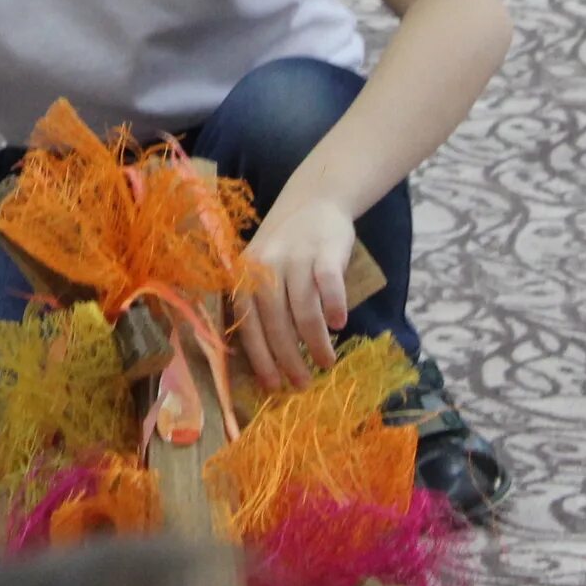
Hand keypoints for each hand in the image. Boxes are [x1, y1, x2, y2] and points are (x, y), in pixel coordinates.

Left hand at [236, 196, 352, 391]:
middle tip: (302, 384)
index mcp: (246, 275)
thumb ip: (263, 305)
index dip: (260, 358)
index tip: (272, 386)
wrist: (314, 199)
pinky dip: (333, 307)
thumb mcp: (262, 269)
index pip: (248, 324)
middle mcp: (267, 266)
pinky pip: (328, 284)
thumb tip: (272, 361)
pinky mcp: (325, 249)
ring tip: (325, 363)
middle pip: (275, 322)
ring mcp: (296, 256)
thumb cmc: (285, 246)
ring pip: (303, 309)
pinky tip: (339, 326)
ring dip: (315, 342)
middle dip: (288, 359)